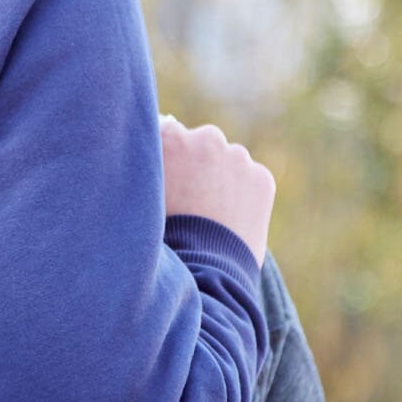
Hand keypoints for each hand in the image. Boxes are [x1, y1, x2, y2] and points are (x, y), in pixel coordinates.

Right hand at [158, 114, 275, 268]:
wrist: (202, 269)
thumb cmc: (159, 236)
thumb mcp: (140, 197)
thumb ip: (146, 170)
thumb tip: (152, 160)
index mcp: (168, 137)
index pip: (167, 133)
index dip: (167, 158)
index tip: (165, 177)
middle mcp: (205, 138)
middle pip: (201, 143)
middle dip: (197, 164)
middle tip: (187, 200)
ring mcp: (237, 156)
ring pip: (228, 162)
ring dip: (221, 179)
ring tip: (208, 215)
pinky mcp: (261, 177)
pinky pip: (250, 180)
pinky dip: (242, 195)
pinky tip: (228, 220)